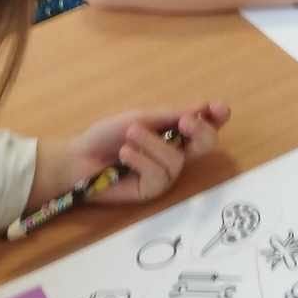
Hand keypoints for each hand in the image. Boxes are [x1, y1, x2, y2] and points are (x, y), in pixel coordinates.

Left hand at [67, 102, 229, 204]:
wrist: (79, 158)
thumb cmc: (108, 135)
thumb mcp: (140, 118)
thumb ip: (171, 116)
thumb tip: (203, 107)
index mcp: (177, 131)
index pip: (207, 124)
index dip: (217, 116)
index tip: (216, 108)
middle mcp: (178, 152)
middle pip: (207, 144)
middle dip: (201, 131)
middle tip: (185, 122)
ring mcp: (167, 173)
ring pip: (177, 159)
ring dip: (152, 144)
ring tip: (129, 136)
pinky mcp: (153, 190)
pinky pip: (159, 175)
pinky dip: (141, 160)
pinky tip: (125, 155)